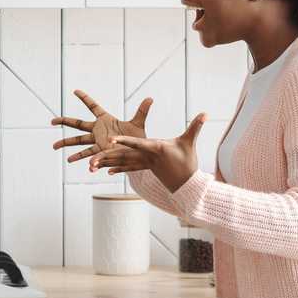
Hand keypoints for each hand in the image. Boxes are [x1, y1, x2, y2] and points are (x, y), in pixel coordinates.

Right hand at [50, 90, 152, 164]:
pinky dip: (82, 158)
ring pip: (78, 142)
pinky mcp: (100, 152)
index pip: (92, 106)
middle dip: (65, 122)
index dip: (85, 98)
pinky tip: (70, 161)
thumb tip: (151, 98)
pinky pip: (88, 155)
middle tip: (52, 120)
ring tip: (54, 146)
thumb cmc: (137, 137)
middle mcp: (98, 130)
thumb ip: (142, 111)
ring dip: (66, 144)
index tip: (75, 90)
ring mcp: (97, 141)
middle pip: (78, 124)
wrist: (137, 153)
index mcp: (105, 119)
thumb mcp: (138, 123)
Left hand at [89, 113, 206, 192]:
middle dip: (106, 157)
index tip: (110, 140)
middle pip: (123, 156)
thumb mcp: (190, 142)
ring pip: (122, 163)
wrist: (187, 185)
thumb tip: (206, 113)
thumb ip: (196, 126)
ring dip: (107, 164)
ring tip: (91, 166)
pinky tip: (106, 171)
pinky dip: (117, 168)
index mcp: (155, 149)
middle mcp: (146, 158)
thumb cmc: (188, 162)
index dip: (123, 141)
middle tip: (91, 159)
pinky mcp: (145, 169)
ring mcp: (144, 165)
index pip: (136, 143)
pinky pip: (128, 169)